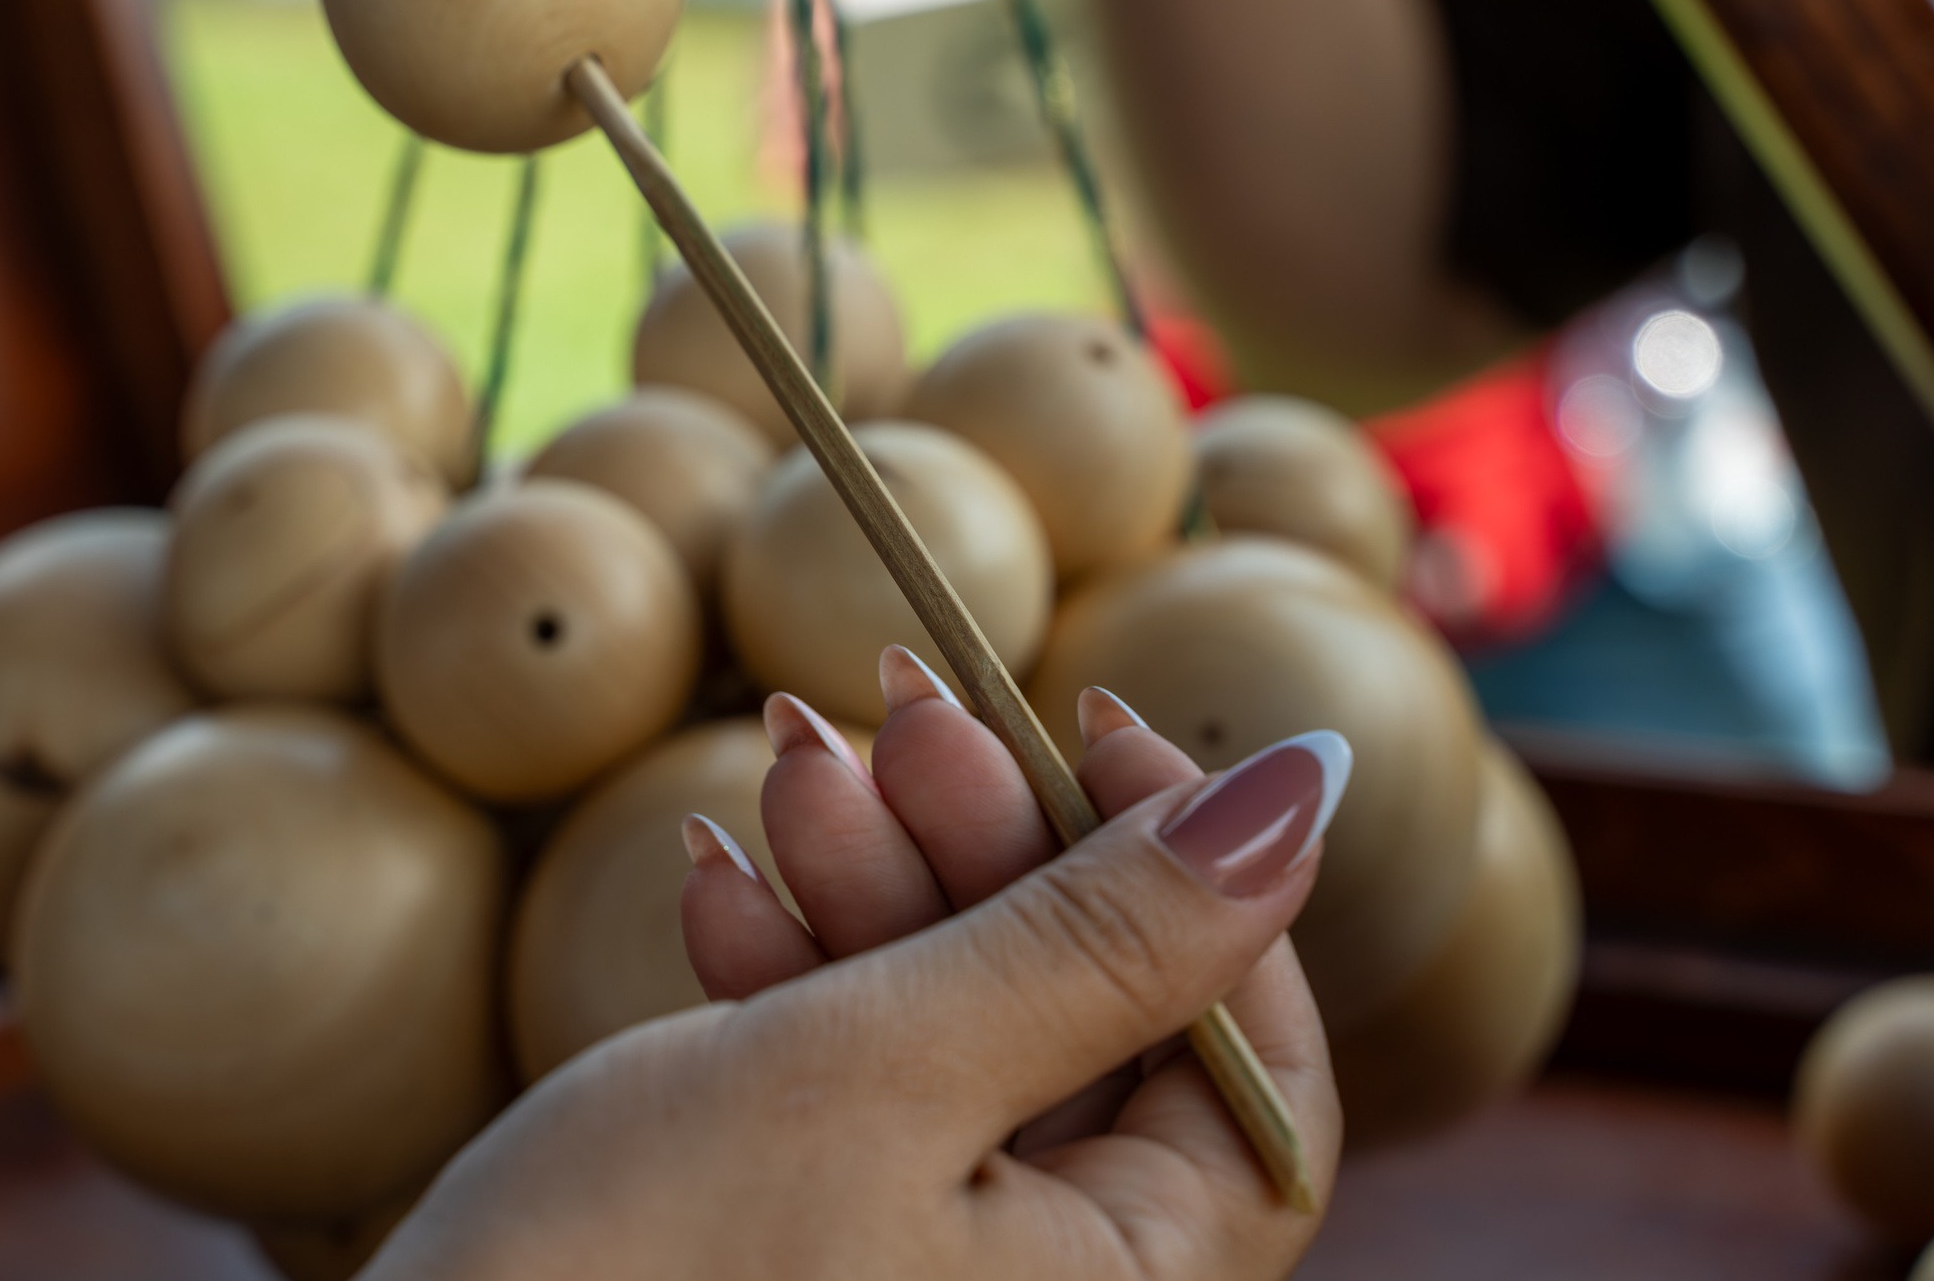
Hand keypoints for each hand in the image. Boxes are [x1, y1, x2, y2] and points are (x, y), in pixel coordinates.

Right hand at [373, 650, 1344, 1280]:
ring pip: (957, 1047)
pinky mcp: (808, 1258)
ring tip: (786, 760)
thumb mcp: (887, 1069)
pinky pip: (849, 1101)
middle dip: (990, 854)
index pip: (1252, 1070)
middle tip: (897, 709)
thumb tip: (1299, 793)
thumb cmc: (634, 1276)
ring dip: (876, 888)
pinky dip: (793, 986)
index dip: (1198, 881)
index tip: (1097, 726)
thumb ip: (1103, 935)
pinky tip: (716, 889)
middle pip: (1089, 1036)